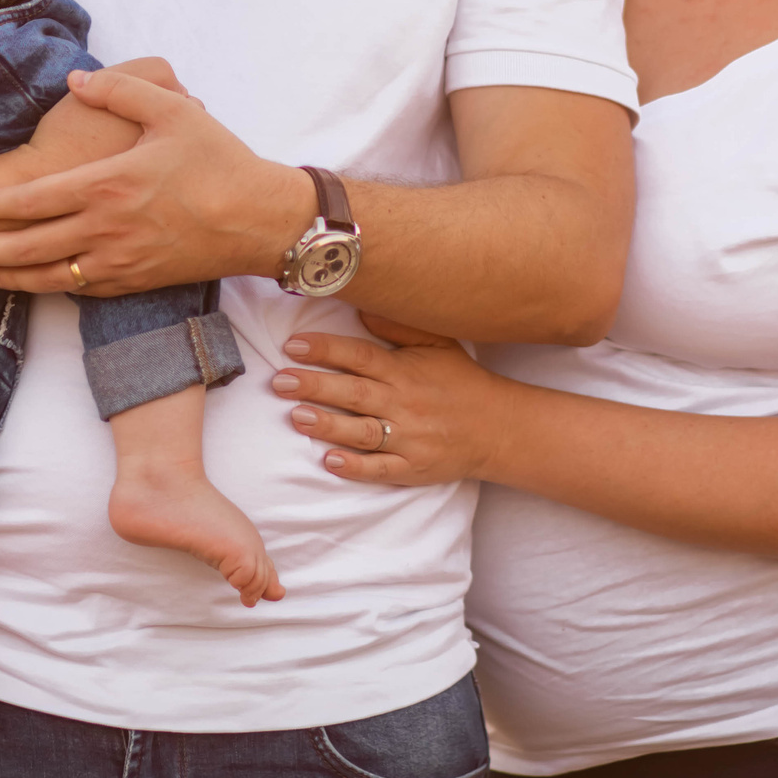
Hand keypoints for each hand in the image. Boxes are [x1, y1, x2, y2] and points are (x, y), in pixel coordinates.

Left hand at [0, 65, 315, 296]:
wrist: (259, 220)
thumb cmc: (219, 161)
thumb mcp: (173, 111)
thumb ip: (121, 90)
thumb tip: (77, 80)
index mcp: (108, 185)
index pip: (36, 201)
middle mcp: (107, 229)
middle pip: (33, 247)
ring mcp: (122, 261)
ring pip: (54, 276)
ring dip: (15, 278)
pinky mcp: (140, 281)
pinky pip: (86, 290)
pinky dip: (58, 289)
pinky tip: (44, 285)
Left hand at [269, 314, 507, 485]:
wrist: (498, 427)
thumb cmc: (460, 381)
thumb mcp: (438, 344)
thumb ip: (398, 326)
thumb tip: (360, 307)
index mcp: (405, 371)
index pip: (360, 356)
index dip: (326, 350)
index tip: (293, 346)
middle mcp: (404, 403)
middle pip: (354, 393)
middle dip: (315, 386)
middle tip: (279, 381)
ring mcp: (409, 438)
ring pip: (362, 432)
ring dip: (327, 425)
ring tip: (295, 416)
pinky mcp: (413, 468)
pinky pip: (380, 469)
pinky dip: (355, 467)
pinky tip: (328, 461)